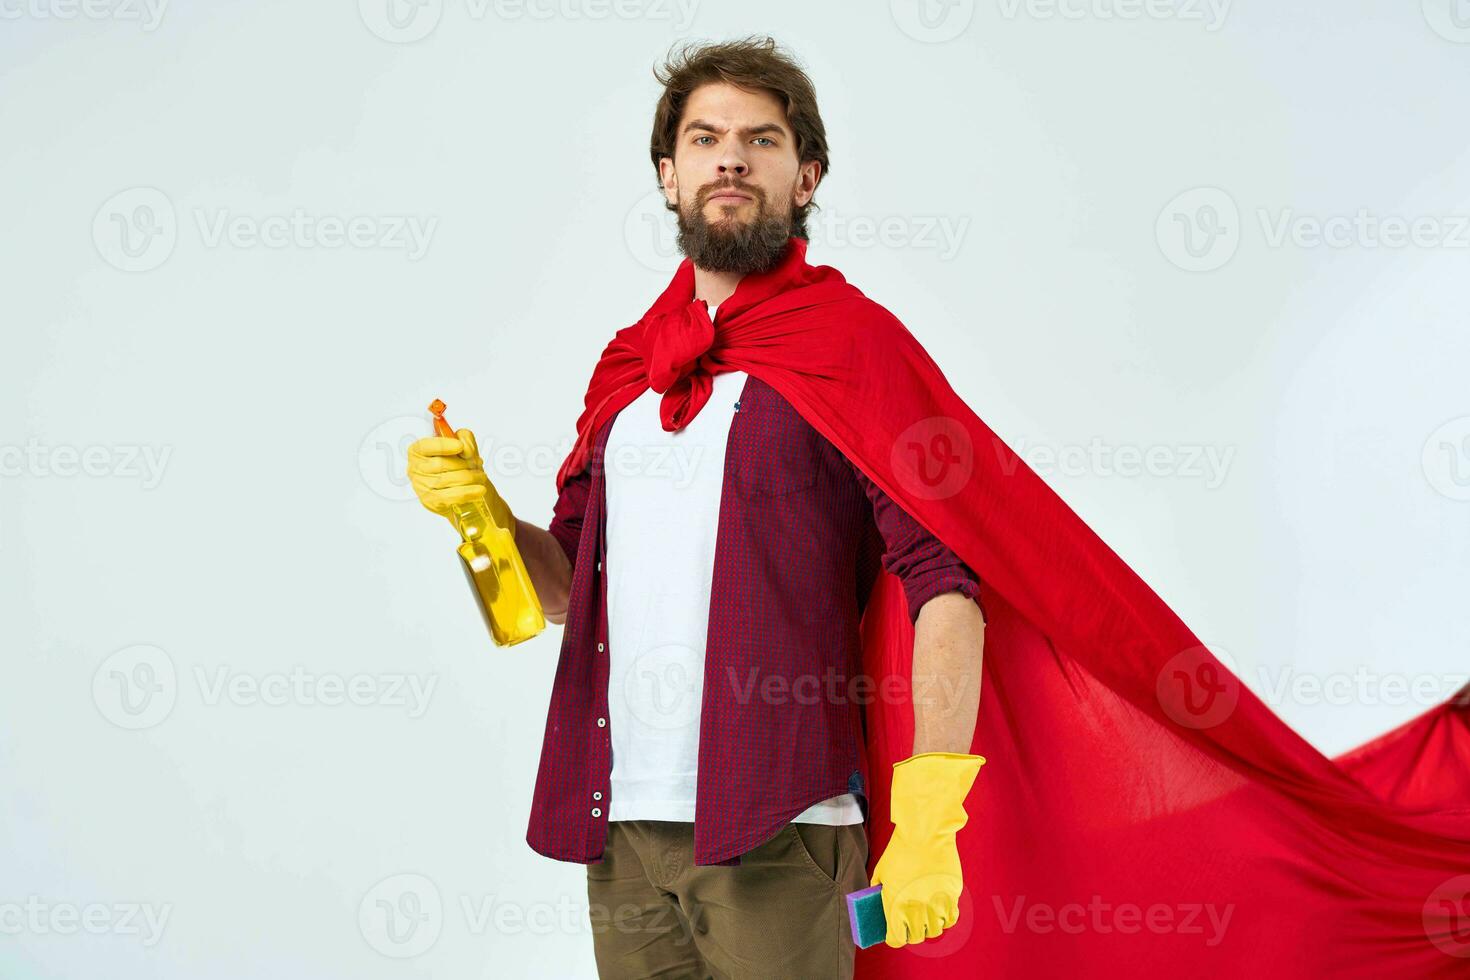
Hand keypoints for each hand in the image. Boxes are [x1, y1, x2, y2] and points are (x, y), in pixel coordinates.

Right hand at [406, 427, 514, 531]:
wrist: (465, 491)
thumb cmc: (460, 466)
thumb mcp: (464, 446)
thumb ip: (465, 438)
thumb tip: (465, 445)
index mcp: (418, 451)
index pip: (425, 446)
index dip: (442, 445)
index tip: (460, 446)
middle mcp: (415, 469)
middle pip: (440, 464)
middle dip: (464, 463)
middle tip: (478, 464)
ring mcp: (421, 487)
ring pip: (447, 480)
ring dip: (470, 477)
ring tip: (480, 476)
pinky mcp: (431, 502)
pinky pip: (450, 496)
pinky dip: (468, 492)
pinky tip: (480, 490)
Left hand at [869, 751, 984, 947]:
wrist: (924, 833)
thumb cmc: (900, 850)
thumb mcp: (881, 872)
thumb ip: (879, 892)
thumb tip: (880, 904)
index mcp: (895, 906)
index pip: (897, 939)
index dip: (895, 937)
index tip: (896, 933)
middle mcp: (917, 910)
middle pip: (917, 937)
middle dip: (912, 932)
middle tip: (911, 924)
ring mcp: (936, 903)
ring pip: (935, 930)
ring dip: (930, 926)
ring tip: (926, 915)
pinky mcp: (952, 895)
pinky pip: (951, 918)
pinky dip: (946, 918)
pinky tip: (941, 911)